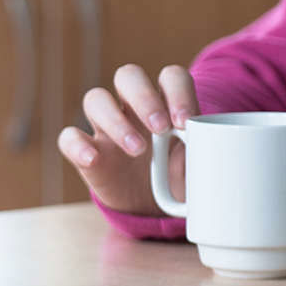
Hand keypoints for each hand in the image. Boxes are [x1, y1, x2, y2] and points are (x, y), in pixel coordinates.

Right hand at [58, 64, 196, 216]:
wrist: (153, 209)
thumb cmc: (177, 178)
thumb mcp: (197, 168)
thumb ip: (204, 156)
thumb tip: (216, 155)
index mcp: (165, 103)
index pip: (170, 77)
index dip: (177, 92)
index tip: (186, 123)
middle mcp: (132, 107)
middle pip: (128, 76)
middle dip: (144, 98)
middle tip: (161, 128)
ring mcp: (105, 127)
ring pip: (96, 98)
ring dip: (116, 120)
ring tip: (137, 149)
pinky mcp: (85, 151)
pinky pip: (69, 136)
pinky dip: (78, 144)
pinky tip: (94, 159)